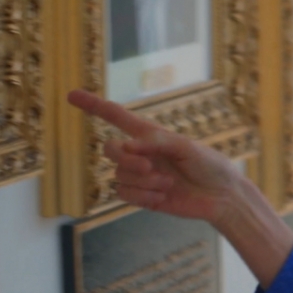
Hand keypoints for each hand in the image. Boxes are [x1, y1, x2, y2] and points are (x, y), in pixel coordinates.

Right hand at [67, 89, 241, 224]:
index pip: (116, 117)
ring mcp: (140, 176)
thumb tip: (127, 147)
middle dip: (125, 158)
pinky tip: (163, 197)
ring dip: (143, 181)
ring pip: (119, 175)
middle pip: (109, 149)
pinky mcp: (142, 197)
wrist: (221, 196)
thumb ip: (157, 143)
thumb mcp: (187, 146)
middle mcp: (141, 154)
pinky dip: (142, 196)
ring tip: (169, 184)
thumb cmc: (209, 165)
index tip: (71, 95)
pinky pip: (124, 194)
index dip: (93, 105)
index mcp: (150, 135)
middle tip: (149, 166)